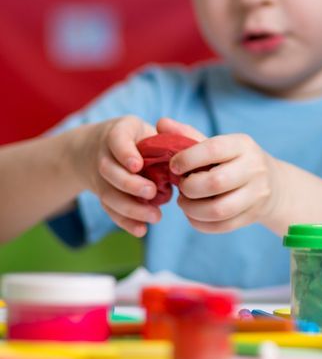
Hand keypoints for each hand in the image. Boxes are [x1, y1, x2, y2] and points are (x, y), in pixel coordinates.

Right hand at [81, 116, 161, 236]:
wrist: (97, 146)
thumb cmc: (137, 136)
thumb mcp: (148, 128)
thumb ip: (167, 137)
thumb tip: (187, 151)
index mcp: (118, 133)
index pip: (117, 140)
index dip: (125, 153)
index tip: (137, 165)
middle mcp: (103, 155)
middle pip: (109, 171)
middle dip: (130, 184)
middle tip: (152, 193)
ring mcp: (99, 177)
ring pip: (108, 194)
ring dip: (130, 208)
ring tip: (156, 216)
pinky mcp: (102, 194)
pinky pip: (110, 210)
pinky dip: (125, 222)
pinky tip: (142, 230)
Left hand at [158, 118, 281, 232]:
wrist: (273, 184)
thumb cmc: (234, 161)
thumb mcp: (218, 145)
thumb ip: (188, 135)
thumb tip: (161, 123)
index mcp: (243, 145)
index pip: (213, 149)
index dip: (187, 159)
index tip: (174, 166)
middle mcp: (254, 168)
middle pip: (215, 183)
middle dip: (189, 187)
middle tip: (181, 186)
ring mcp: (256, 194)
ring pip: (219, 209)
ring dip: (192, 209)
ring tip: (184, 202)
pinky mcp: (253, 215)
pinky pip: (221, 226)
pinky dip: (200, 223)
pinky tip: (194, 215)